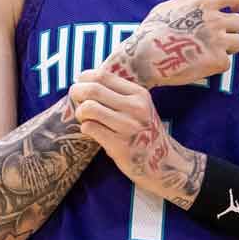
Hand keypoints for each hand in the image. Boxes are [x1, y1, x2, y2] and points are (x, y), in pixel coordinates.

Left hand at [69, 69, 205, 209]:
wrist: (163, 164)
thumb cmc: (143, 132)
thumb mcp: (139, 107)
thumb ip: (117, 93)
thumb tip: (83, 80)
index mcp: (139, 94)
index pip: (102, 75)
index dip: (84, 79)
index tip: (80, 85)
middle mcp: (136, 108)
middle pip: (93, 89)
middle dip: (76, 93)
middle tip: (74, 100)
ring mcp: (128, 127)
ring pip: (89, 108)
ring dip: (80, 113)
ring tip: (84, 118)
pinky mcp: (120, 146)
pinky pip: (90, 128)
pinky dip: (85, 128)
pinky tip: (90, 131)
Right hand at [117, 0, 238, 87]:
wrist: (143, 60)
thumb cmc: (151, 32)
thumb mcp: (167, 7)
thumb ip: (187, 1)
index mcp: (204, 2)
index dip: (238, 2)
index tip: (233, 9)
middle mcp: (214, 20)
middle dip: (229, 29)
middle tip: (212, 38)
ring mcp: (218, 41)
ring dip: (227, 47)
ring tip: (207, 51)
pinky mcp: (218, 62)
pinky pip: (227, 62)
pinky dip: (216, 65)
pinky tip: (200, 64)